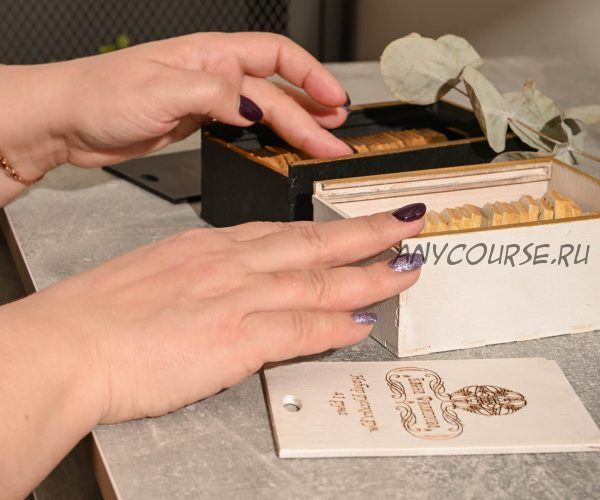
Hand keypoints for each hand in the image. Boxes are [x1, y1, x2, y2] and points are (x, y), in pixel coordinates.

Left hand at [0, 32, 351, 179]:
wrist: (69, 121)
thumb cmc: (101, 95)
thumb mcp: (160, 90)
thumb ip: (213, 96)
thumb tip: (253, 107)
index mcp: (209, 54)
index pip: (275, 56)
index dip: (311, 75)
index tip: (334, 99)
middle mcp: (214, 74)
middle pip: (277, 90)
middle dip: (310, 113)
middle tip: (335, 137)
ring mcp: (208, 100)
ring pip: (264, 111)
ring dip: (295, 126)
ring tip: (320, 142)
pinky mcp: (199, 123)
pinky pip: (245, 128)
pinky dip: (268, 138)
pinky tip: (279, 146)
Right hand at [12, 206, 424, 422]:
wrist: (69, 344)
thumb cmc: (100, 313)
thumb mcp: (159, 275)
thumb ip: (204, 280)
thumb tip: (231, 289)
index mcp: (210, 247)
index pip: (283, 234)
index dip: (325, 231)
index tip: (351, 227)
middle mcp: (231, 263)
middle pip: (314, 244)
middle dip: (367, 233)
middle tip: (404, 225)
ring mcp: (237, 296)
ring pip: (320, 280)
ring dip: (370, 274)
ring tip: (406, 268)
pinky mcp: (236, 336)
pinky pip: (301, 328)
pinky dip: (336, 324)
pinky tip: (363, 320)